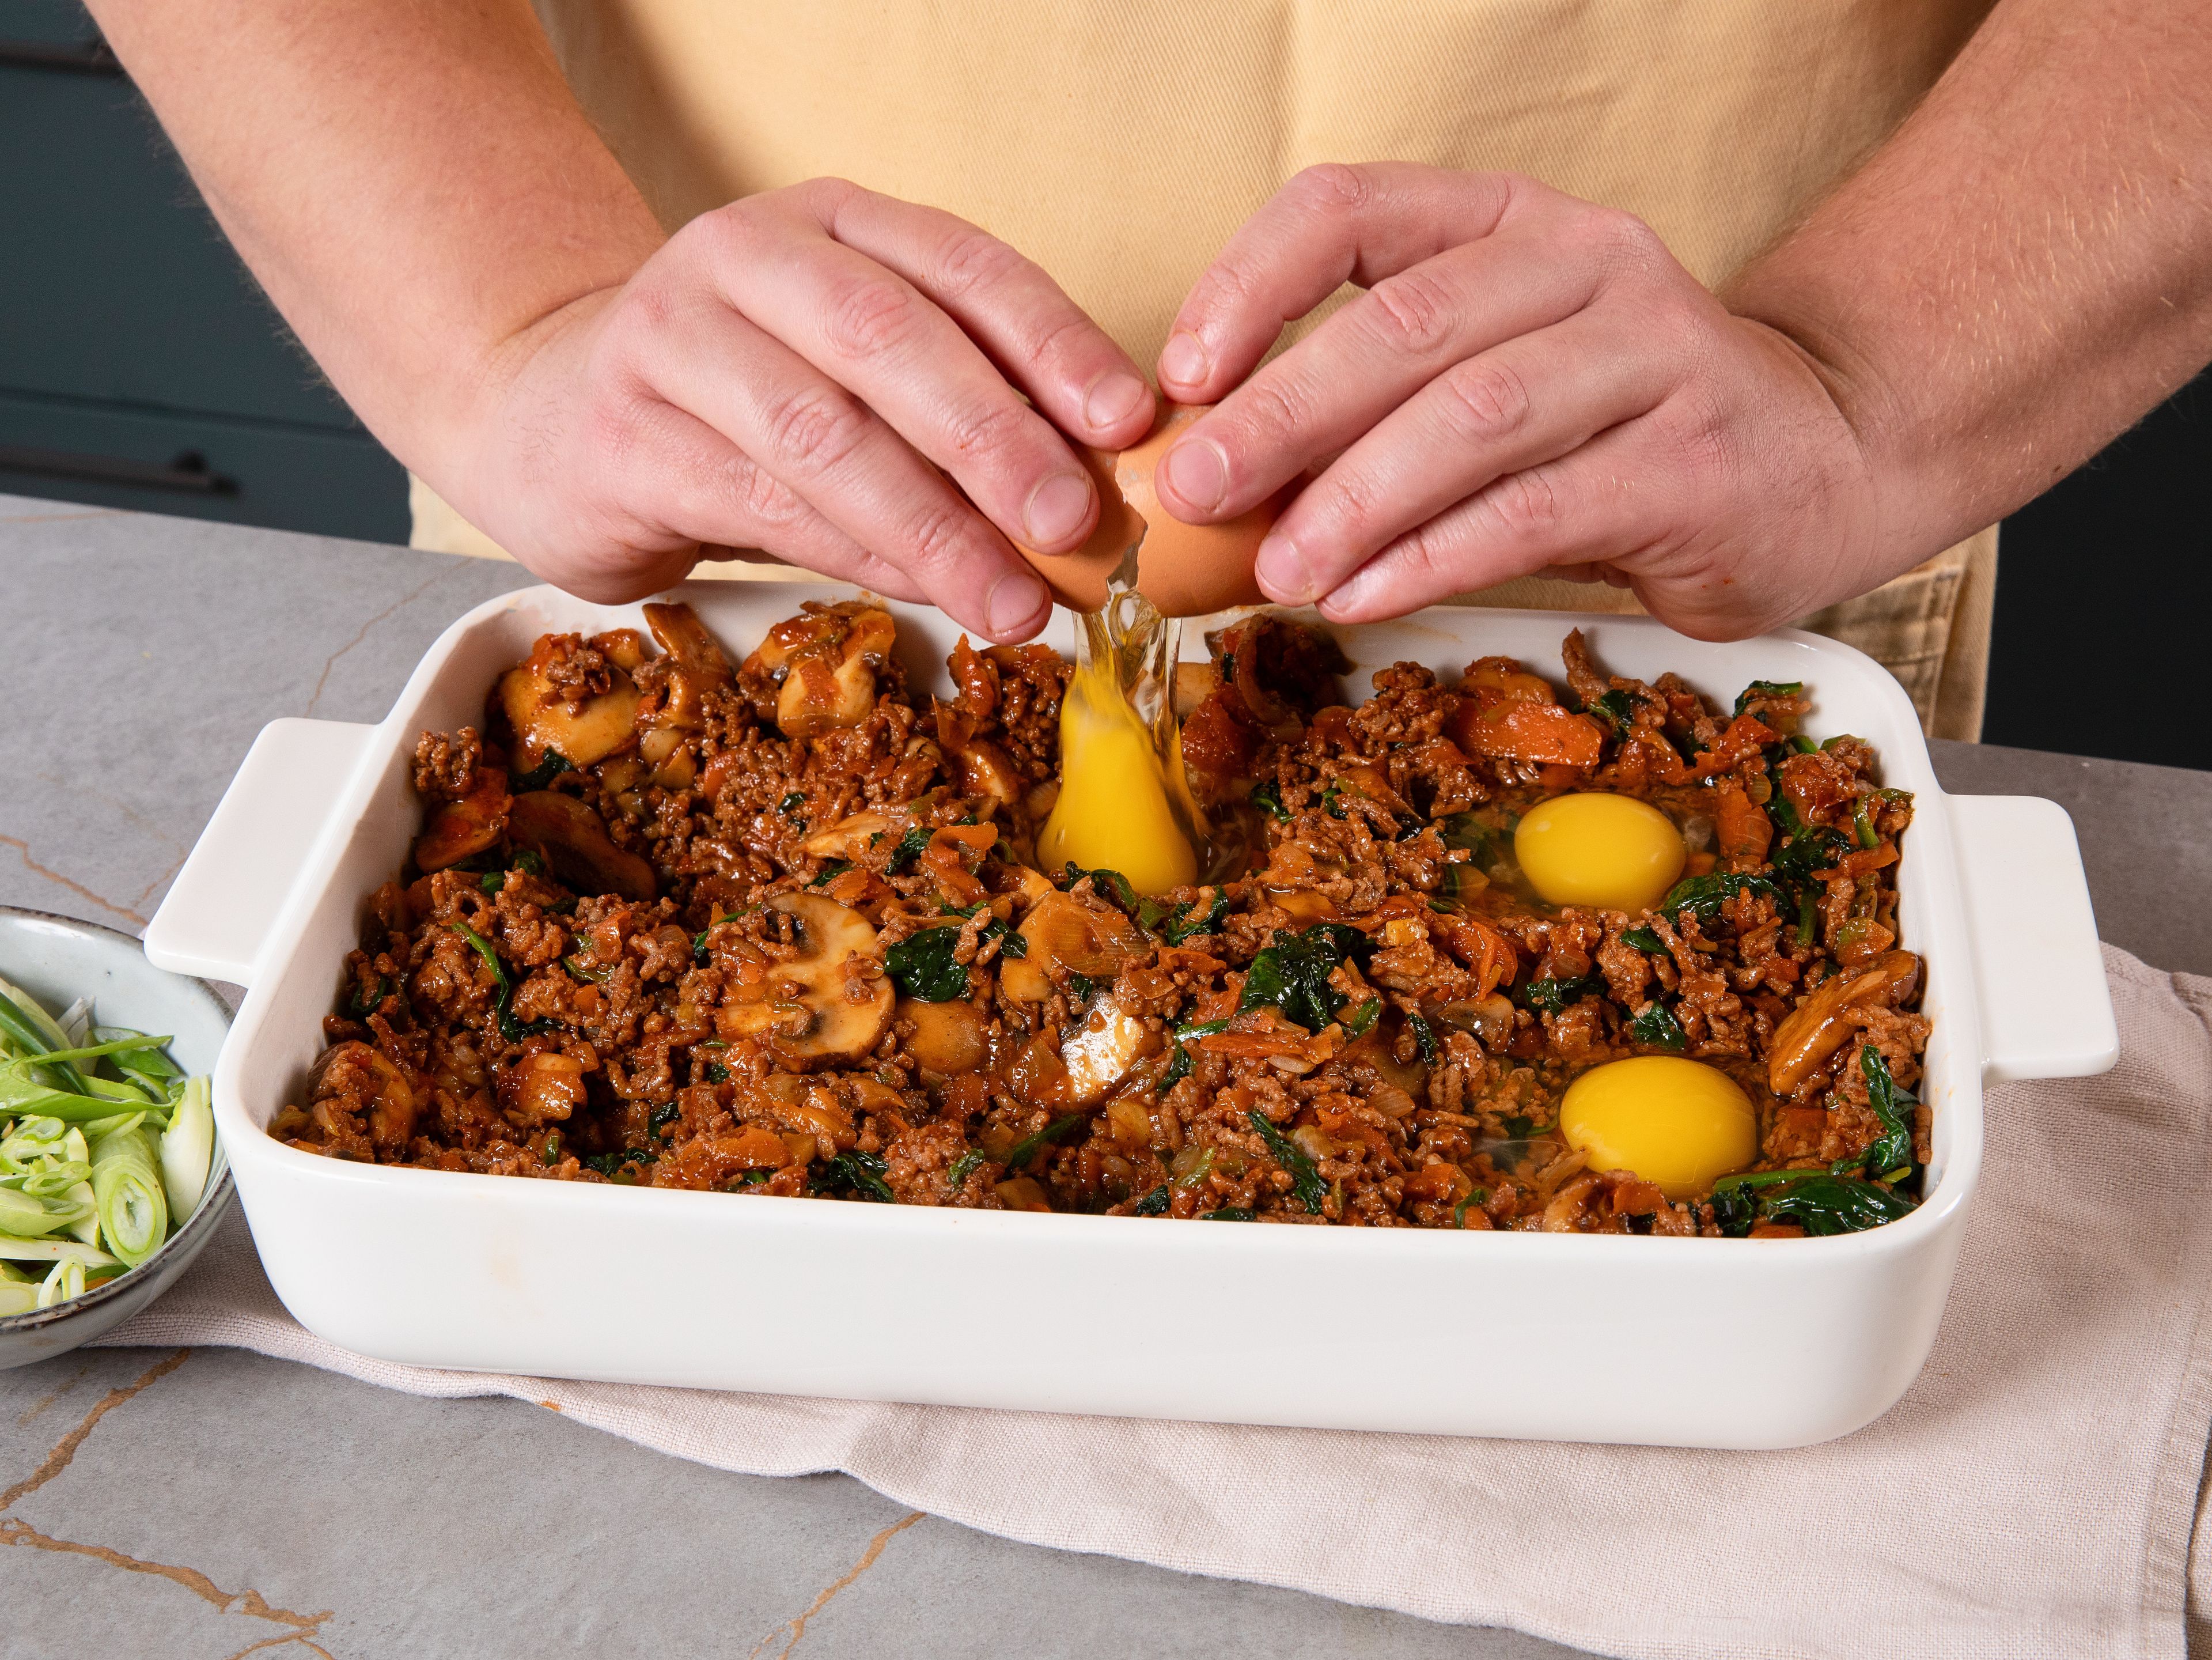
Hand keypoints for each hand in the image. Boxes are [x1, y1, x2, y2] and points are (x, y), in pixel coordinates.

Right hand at [462, 179, 1157, 640]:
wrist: (551, 414)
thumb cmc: (742, 401)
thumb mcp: (853, 372)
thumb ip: (959, 406)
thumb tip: (1095, 495)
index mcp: (831, 222)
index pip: (963, 266)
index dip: (1055, 342)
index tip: (1129, 421)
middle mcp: (745, 257)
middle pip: (890, 340)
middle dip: (996, 438)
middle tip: (1075, 522)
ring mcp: (669, 338)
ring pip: (823, 434)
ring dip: (934, 528)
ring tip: (1016, 601)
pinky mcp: (620, 437)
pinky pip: (757, 503)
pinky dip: (853, 555)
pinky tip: (922, 594)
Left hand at [1148, 164, 1899, 639]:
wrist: (1823, 455)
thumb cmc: (1620, 423)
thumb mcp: (1496, 375)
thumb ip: (1373, 407)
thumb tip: (1215, 482)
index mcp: (1508, 219)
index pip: (1351, 208)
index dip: (1249, 286)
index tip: (1181, 377)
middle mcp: (1585, 262)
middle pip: (1402, 325)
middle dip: (1279, 415)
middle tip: (1194, 493)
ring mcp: (1653, 352)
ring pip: (1471, 417)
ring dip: (1353, 501)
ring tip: (1275, 570)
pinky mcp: (1691, 461)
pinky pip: (1535, 510)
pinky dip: (1433, 558)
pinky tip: (1363, 597)